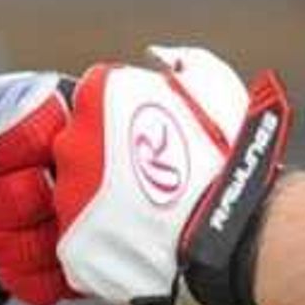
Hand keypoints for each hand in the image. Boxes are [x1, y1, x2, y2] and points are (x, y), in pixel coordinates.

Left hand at [41, 46, 295, 304]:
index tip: (144, 136)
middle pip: (75, 148)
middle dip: (103, 160)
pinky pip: (77, 241)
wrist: (236, 231)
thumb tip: (162, 60)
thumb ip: (180, 63)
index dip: (121, 119)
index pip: (91, 100)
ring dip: (99, 203)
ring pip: (72, 196)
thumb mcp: (215, 87)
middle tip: (145, 177)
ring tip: (142, 215)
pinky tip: (133, 243)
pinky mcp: (73, 244)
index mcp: (99, 95)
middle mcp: (72, 142)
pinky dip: (100, 244)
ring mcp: (68, 196)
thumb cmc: (230, 160)